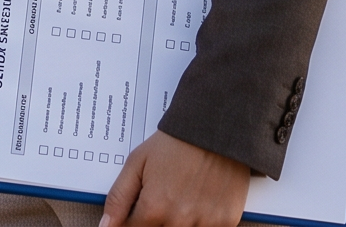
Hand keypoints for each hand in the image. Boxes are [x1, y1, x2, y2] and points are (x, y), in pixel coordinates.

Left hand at [103, 130, 248, 226]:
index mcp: (154, 208)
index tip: (143, 206)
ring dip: (180, 220)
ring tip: (184, 195)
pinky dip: (203, 220)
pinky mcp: (226, 221)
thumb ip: (118, 198)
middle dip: (158, 218)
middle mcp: (179, 220)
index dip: (136, 218)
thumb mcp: (137, 163)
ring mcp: (205, 222)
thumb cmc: (175, 143)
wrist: (216, 128)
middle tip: (167, 195)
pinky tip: (202, 200)